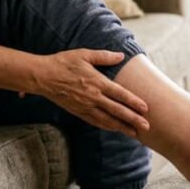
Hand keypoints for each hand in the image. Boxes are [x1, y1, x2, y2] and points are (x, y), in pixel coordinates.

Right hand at [31, 49, 149, 137]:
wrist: (42, 77)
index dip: (134, 102)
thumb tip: (121, 56)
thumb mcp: (84, 54)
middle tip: (147, 127)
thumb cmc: (63, 62)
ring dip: (122, 127)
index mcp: (96, 82)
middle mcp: (93, 97)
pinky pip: (95, 121)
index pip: (120, 94)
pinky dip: (107, 126)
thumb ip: (104, 56)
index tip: (146, 108)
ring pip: (107, 120)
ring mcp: (85, 106)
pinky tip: (115, 129)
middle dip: (133, 119)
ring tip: (135, 133)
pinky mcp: (78, 111)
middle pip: (117, 110)